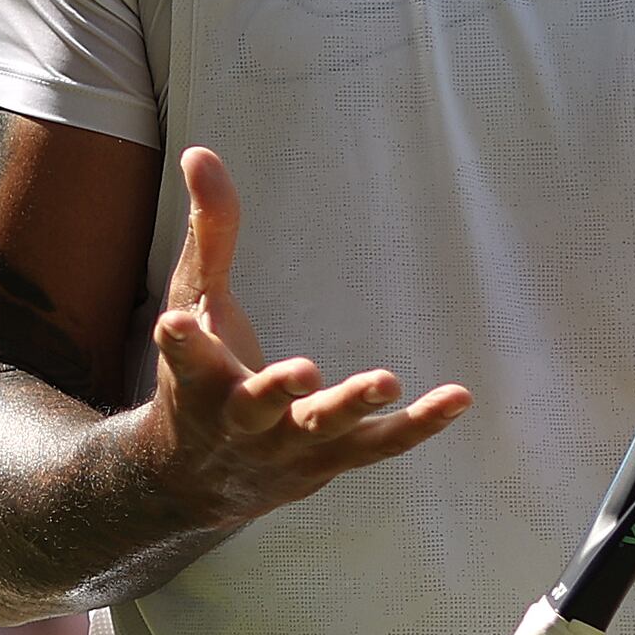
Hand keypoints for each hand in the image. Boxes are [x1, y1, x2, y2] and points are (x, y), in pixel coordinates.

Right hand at [141, 145, 469, 524]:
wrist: (196, 482)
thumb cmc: (199, 376)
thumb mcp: (195, 303)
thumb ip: (208, 232)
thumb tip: (200, 152)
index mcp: (199, 379)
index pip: (184, 357)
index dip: (180, 341)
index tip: (176, 322)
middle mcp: (240, 420)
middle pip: (258, 406)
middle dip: (278, 389)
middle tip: (305, 370)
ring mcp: (287, 446)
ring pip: (321, 430)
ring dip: (352, 406)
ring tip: (389, 379)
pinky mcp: (329, 462)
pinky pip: (379, 448)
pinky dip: (418, 427)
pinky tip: (459, 398)